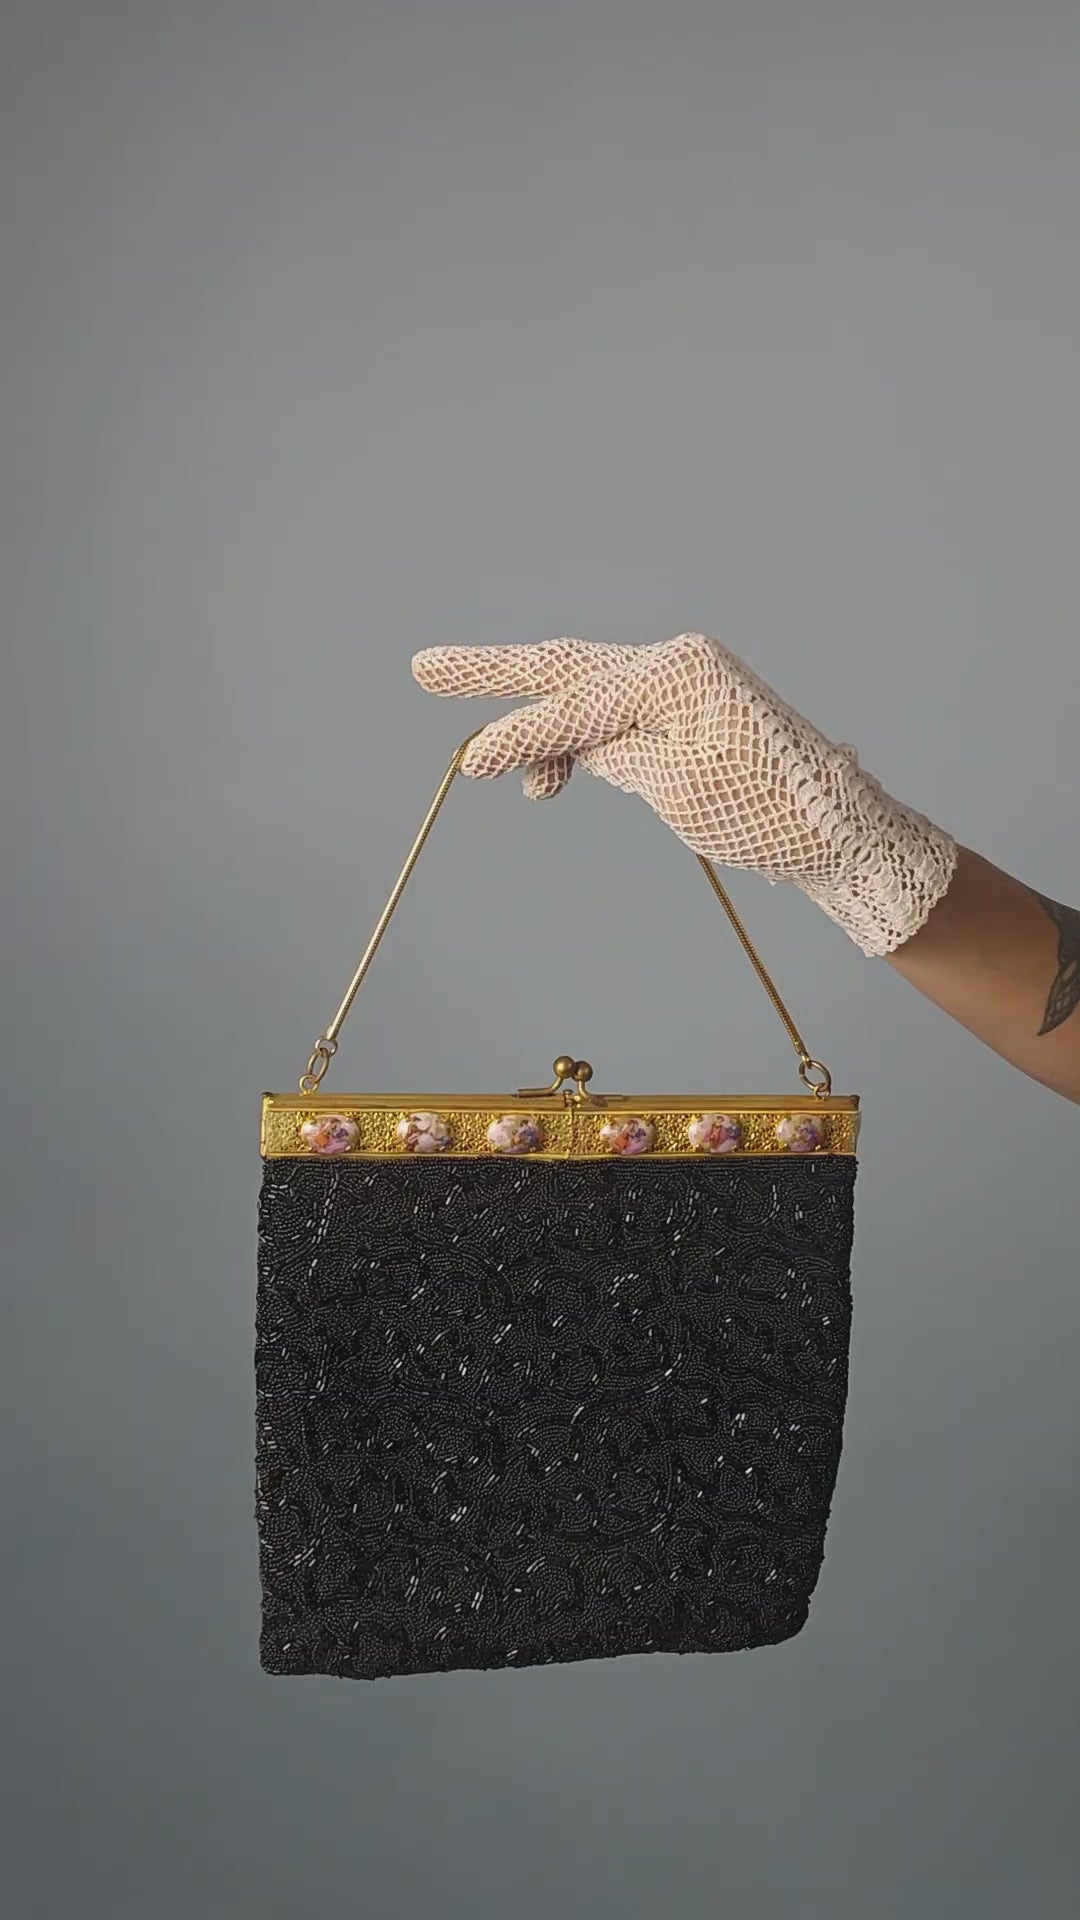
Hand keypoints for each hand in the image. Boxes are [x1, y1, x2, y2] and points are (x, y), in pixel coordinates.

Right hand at [412, 632, 956, 956]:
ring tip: (488, 760)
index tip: (471, 762)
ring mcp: (680, 683)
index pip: (575, 699)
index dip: (517, 732)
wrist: (836, 831)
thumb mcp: (674, 784)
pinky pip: (610, 715)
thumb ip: (603, 751)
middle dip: (494, 673)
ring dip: (535, 721)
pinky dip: (575, 740)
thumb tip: (546, 745)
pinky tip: (551, 777)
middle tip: (424, 668)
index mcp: (675, 670)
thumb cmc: (765, 810)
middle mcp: (675, 661)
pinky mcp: (683, 712)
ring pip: (583, 690)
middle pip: (566, 667)